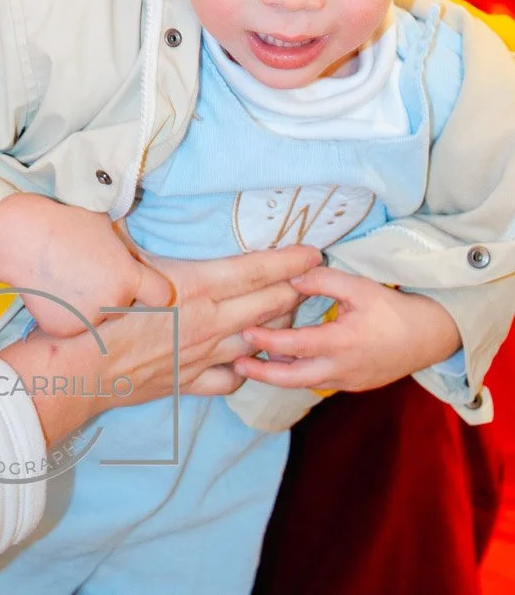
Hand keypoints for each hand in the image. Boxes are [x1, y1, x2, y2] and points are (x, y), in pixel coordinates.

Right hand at [0, 194, 170, 336]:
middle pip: (125, 307)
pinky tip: (53, 293)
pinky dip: (65, 314)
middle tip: (92, 274)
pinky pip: (72, 326)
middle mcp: (113, 304)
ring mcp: (88, 320)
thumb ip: (124, 247)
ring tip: (69, 281)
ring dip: (89, 307)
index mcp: (128, 278)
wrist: (23, 238)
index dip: (153, 290)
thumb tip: (135, 251)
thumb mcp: (106, 226)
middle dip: (113, 295)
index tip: (146, 287)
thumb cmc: (66, 223)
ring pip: (98, 319)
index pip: (161, 296)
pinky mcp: (63, 331)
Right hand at [0, 243, 321, 442]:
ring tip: (290, 315)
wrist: (84, 368)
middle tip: (313, 280)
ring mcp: (205, 356)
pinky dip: (245, 367)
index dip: (288, 261)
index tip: (313, 252)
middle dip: (295, 291)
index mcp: (197, 287)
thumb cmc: (100, 308)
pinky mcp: (192, 382)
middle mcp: (210, 322)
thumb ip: (150, 244)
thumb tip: (136, 209)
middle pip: (268, 306)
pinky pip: (232, 378)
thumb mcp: (127, 263)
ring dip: (279, 328)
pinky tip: (247, 358)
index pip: (255, 270)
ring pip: (259, 342)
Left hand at [235, 266, 462, 392]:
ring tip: (252, 362)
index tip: (246, 332)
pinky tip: (285, 361)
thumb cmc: (393, 309)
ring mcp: (347, 381)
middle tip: (236, 363)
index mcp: (342, 343)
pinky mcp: (353, 385)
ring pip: (304, 382)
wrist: (428, 337)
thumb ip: (323, 281)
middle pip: (292, 378)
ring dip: (279, 374)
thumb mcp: (359, 286)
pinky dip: (298, 374)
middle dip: (262, 374)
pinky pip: (318, 382)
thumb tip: (292, 279)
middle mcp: (342, 368)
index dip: (268, 340)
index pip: (296, 345)